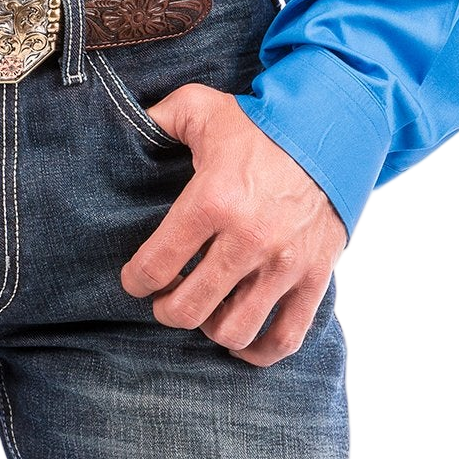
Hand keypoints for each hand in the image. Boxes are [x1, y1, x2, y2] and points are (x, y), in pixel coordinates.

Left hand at [120, 81, 346, 366]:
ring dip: (209, 328)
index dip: (136, 280)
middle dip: (166, 310)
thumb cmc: (260, 122)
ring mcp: (285, 263)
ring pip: (233, 330)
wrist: (331, 129)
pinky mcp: (315, 277)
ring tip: (203, 310)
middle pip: (189, 308)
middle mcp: (248, 238)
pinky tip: (240, 341)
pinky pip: (286, 337)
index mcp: (213, 199)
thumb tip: (126, 128)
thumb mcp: (200, 107)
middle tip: (164, 298)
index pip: (157, 264)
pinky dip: (258, 350)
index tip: (135, 280)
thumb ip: (158, 118)